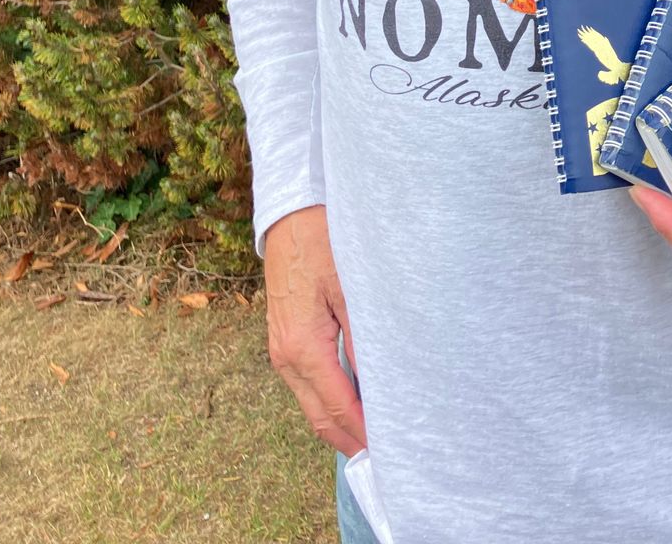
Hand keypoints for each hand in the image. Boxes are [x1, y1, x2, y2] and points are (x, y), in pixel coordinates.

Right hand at [264, 204, 366, 455]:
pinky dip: (328, 400)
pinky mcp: (284, 339)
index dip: (364, 432)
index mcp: (303, 348)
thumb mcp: (352, 288)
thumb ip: (364, 339)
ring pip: (311, 403)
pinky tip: (353, 399)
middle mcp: (286, 357)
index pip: (338, 407)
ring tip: (375, 434)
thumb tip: (381, 382)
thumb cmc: (322, 242)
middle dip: (350, 440)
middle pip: (319, 417)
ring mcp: (281, 350)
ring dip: (339, 422)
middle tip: (386, 457)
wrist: (289, 214)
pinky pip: (306, 383)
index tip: (390, 449)